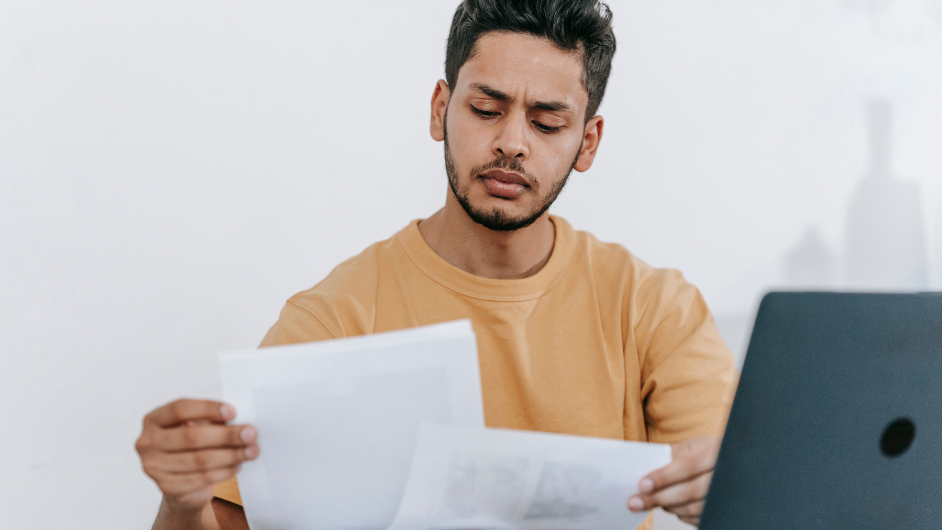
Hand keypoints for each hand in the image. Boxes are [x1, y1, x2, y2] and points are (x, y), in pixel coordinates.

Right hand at [135, 399, 258, 515]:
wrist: (179, 483)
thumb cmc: (190, 446)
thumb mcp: (195, 426)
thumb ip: (211, 421)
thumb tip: (240, 422)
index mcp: (153, 420)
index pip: (180, 409)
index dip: (208, 408)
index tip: (234, 412)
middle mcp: (148, 443)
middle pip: (192, 436)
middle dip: (226, 435)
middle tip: (251, 433)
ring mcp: (154, 467)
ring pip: (200, 460)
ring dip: (231, 455)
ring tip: (252, 450)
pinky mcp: (166, 487)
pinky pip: (202, 478)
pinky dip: (225, 471)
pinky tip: (238, 465)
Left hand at [627, 436, 720, 525]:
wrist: (732, 463)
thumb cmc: (707, 452)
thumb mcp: (693, 446)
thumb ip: (672, 455)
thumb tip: (645, 467)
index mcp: (714, 452)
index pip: (686, 466)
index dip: (663, 476)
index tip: (642, 485)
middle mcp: (723, 475)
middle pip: (688, 491)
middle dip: (658, 497)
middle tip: (634, 502)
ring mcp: (725, 495)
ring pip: (692, 508)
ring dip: (667, 506)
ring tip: (650, 500)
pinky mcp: (722, 511)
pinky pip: (697, 517)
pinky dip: (679, 513)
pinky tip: (669, 505)